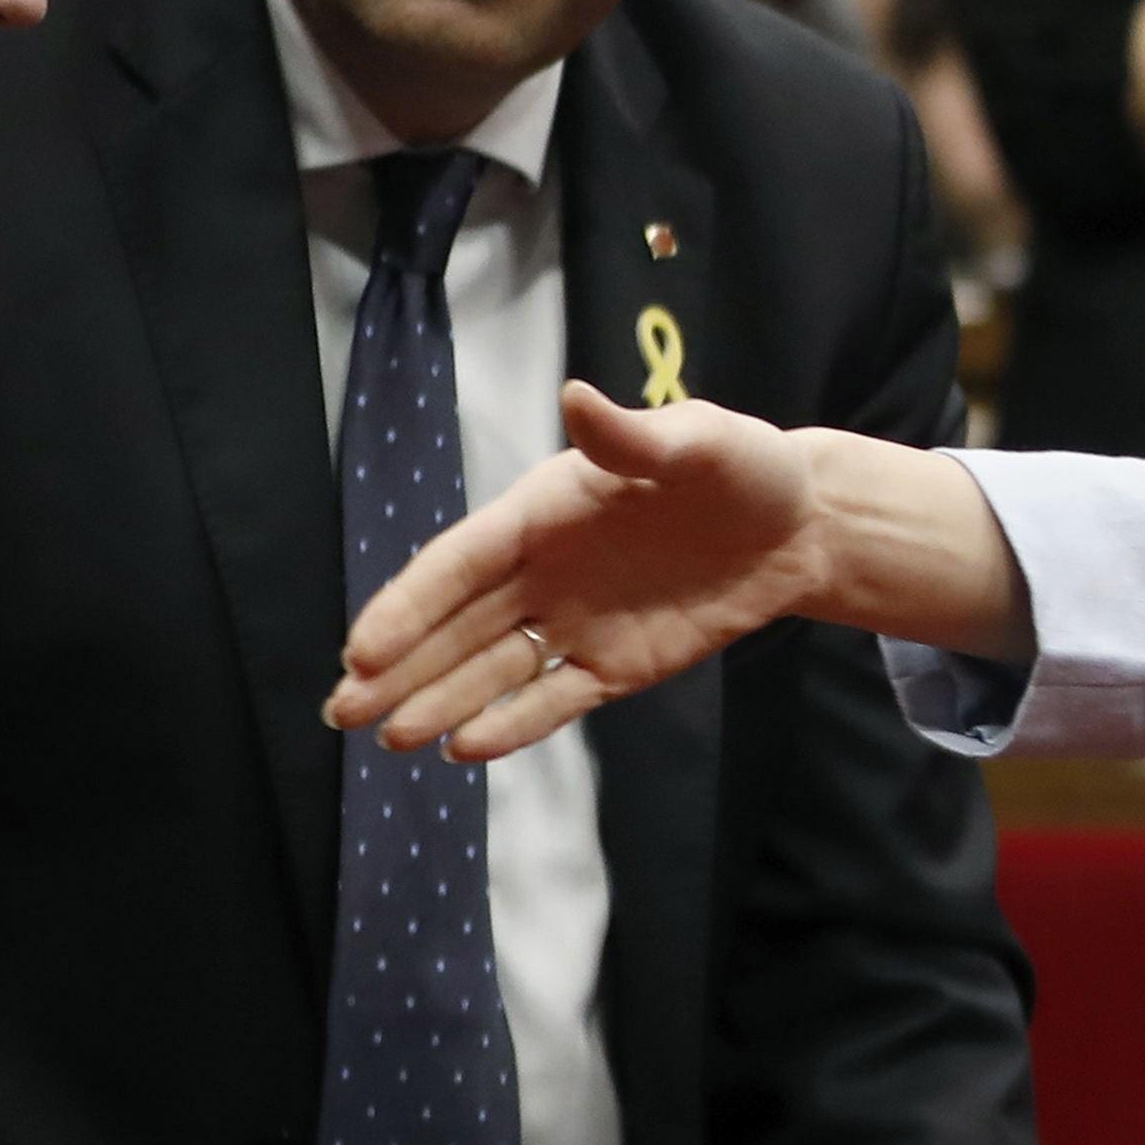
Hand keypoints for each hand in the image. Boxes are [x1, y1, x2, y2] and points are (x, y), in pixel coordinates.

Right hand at [335, 382, 837, 759]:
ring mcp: (576, 620)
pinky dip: (514, 722)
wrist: (803, 524)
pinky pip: (555, 698)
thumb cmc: (742, 468)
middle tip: (340, 712)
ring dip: (440, 701)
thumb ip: (632, 438)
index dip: (408, 606)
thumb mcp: (697, 443)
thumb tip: (575, 398)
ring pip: (492, 669)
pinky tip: (468, 746)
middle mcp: (545, 570)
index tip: (360, 650)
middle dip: (398, 669)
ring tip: (390, 741)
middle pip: (457, 626)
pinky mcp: (617, 664)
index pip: (460, 564)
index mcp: (543, 512)